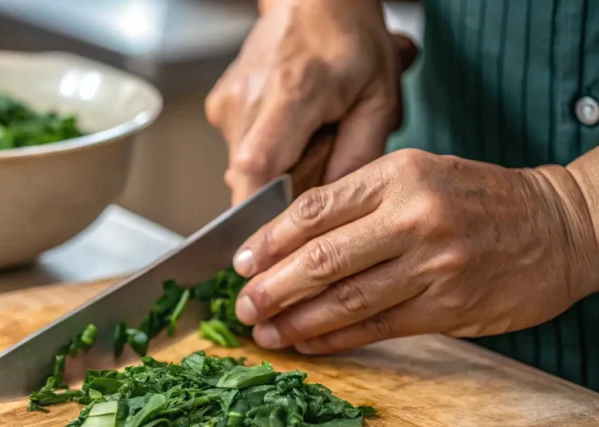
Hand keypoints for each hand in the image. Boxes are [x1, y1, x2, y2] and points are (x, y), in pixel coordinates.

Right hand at [205, 0, 416, 204]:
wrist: (313, 1)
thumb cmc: (350, 43)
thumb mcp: (379, 98)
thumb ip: (361, 153)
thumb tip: (334, 203)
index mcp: (292, 93)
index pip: (257, 165)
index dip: (260, 207)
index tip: (273, 232)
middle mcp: (250, 98)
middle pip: (248, 177)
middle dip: (278, 193)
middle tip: (311, 172)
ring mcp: (229, 103)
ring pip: (243, 168)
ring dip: (273, 170)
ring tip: (303, 141)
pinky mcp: (220, 107)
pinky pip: (239, 150)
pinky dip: (264, 152)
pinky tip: (287, 129)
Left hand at [231, 149, 598, 353]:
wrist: (560, 225)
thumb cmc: (475, 199)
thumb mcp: (418, 174)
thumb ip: (358, 202)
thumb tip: (285, 241)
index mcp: (398, 175)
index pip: (314, 210)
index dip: (269, 241)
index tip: (240, 263)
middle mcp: (413, 217)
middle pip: (321, 259)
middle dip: (272, 288)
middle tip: (243, 307)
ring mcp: (433, 264)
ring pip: (346, 299)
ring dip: (297, 321)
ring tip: (266, 332)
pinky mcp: (449, 306)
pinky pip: (376, 326)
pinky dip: (335, 338)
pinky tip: (308, 343)